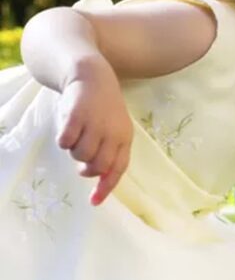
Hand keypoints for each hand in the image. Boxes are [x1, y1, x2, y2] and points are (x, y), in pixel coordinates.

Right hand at [56, 64, 131, 205]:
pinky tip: (67, 129)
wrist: (92, 77)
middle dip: (86, 168)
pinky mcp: (76, 116)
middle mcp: (113, 133)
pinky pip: (66, 142)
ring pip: (80, 155)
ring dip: (74, 152)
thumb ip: (108, 152)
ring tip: (77, 137)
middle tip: (81, 160)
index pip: (118, 168)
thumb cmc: (102, 109)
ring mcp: (95, 124)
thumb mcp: (113, 130)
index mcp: (125, 138)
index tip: (94, 202)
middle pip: (98, 166)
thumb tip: (96, 178)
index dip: (106, 187)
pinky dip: (63, 140)